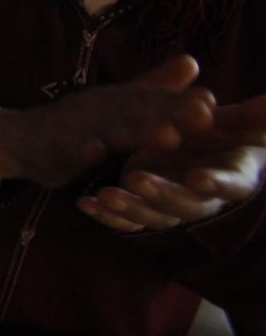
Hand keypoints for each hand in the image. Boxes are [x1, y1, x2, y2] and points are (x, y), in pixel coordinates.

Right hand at [0, 55, 218, 188]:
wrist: (18, 137)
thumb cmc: (75, 124)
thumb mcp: (116, 103)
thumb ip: (154, 86)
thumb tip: (194, 62)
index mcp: (118, 101)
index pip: (155, 99)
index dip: (182, 103)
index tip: (213, 104)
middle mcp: (100, 109)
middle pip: (137, 110)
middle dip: (169, 112)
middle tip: (202, 116)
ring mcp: (75, 127)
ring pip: (107, 130)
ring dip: (135, 132)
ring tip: (165, 137)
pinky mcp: (54, 148)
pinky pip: (67, 150)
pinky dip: (80, 151)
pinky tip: (94, 153)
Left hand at [80, 95, 265, 232]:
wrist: (208, 146)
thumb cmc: (229, 131)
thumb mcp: (240, 121)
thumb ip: (254, 116)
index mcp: (234, 176)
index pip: (230, 185)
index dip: (216, 184)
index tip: (199, 177)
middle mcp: (203, 197)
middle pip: (187, 205)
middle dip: (162, 194)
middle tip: (136, 178)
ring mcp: (173, 204)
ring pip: (154, 216)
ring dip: (130, 208)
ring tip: (105, 194)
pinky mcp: (148, 205)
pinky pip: (127, 219)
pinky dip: (107, 215)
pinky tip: (85, 203)